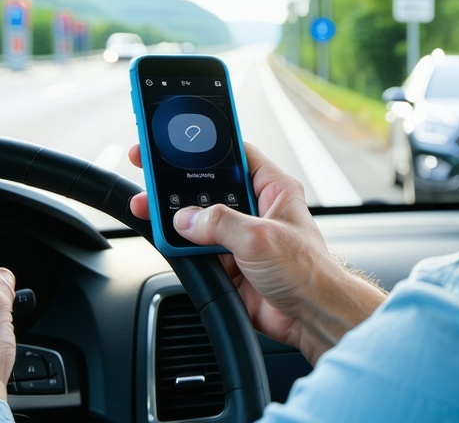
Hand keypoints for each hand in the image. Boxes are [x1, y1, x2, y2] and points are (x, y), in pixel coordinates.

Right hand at [129, 142, 385, 362]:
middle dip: (179, 182)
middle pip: (209, 188)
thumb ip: (220, 223)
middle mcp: (255, 210)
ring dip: (173, 216)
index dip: (206, 146)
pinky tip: (163, 237)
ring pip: (198, 220)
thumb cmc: (308, 272)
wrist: (311, 318)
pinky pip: (195, 249)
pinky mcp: (228, 263)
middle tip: (149, 170)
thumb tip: (187, 218)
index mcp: (273, 189)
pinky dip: (178, 245)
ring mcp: (240, 237)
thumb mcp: (261, 238)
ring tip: (147, 205)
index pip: (236, 154)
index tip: (177, 140)